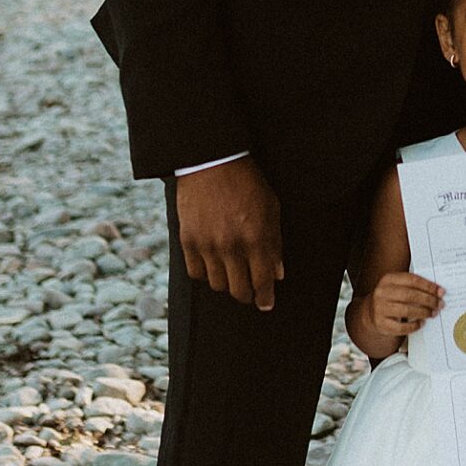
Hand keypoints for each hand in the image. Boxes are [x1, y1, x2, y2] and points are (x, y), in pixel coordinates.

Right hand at [175, 156, 282, 309]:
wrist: (211, 161)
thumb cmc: (246, 182)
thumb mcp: (271, 208)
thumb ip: (274, 243)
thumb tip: (277, 273)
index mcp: (255, 238)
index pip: (262, 281)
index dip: (265, 297)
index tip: (266, 304)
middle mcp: (231, 246)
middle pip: (238, 290)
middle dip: (247, 294)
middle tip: (249, 290)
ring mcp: (207, 245)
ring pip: (217, 285)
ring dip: (226, 283)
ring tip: (231, 273)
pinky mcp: (187, 240)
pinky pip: (195, 273)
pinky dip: (205, 274)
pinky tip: (212, 264)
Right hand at [359, 272, 443, 345]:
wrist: (372, 313)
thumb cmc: (392, 298)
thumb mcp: (398, 287)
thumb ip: (414, 286)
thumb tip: (437, 291)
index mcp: (388, 279)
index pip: (412, 280)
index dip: (428, 286)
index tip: (441, 291)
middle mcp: (381, 292)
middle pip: (410, 295)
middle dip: (428, 300)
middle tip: (440, 304)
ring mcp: (380, 309)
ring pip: (406, 310)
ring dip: (424, 312)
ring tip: (433, 313)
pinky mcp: (381, 324)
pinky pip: (401, 327)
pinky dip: (414, 326)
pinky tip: (421, 323)